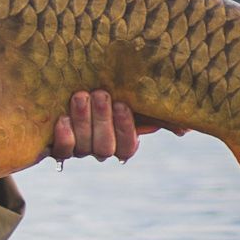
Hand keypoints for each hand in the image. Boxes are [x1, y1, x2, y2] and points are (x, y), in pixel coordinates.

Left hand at [41, 88, 182, 163]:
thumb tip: (185, 129)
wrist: (59, 87)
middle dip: (103, 121)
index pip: (127, 148)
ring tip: (81, 96)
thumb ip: (155, 110)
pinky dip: (63, 137)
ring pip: (84, 148)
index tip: (123, 104)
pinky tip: (62, 119)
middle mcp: (99, 148)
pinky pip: (61, 152)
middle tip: (100, 94)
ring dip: (83, 122)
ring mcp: (78, 149)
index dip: (125, 129)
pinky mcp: (54, 146)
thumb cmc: (103, 89)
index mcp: (119, 139)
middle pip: (104, 148)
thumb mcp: (129, 98)